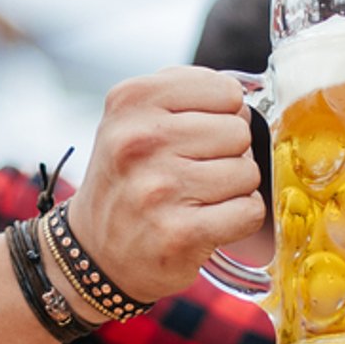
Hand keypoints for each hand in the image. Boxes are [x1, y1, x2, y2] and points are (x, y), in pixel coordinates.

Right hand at [68, 67, 262, 301]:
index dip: (222, 114)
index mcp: (131, 101)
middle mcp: (141, 140)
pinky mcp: (180, 233)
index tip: (197, 134)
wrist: (95, 252)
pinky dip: (238, 219)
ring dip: (233, 188)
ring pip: (247, 172)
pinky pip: (249, 211)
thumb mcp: (133, 118)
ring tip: (196, 196)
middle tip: (194, 171)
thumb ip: (185, 93)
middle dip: (228, 152)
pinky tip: (207, 221)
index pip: (226, 91)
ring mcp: (160, 188)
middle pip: (239, 131)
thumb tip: (244, 98)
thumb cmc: (127, 179)